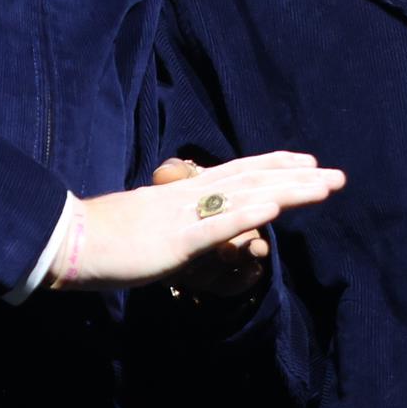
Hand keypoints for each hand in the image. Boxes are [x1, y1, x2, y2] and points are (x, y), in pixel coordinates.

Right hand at [50, 151, 342, 291]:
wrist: (68, 242)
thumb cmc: (104, 239)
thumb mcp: (151, 230)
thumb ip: (179, 228)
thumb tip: (200, 232)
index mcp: (183, 195)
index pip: (238, 175)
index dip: (275, 168)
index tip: (308, 165)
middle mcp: (190, 198)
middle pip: (252, 181)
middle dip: (298, 179)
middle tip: (338, 176)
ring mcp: (184, 217)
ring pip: (245, 198)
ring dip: (287, 191)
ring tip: (323, 186)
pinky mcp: (175, 241)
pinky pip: (215, 226)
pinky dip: (247, 215)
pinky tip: (275, 209)